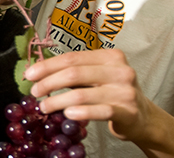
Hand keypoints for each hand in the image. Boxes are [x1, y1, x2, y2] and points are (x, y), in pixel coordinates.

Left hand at [23, 49, 154, 142]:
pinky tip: (67, 114)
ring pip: (82, 94)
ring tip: (44, 107)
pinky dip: (80, 112)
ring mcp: (125, 91)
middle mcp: (120, 70)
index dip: (48, 66)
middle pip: (74, 73)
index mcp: (111, 56)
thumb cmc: (114, 93)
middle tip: (35, 92)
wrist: (143, 117)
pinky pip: (99, 111)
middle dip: (49, 82)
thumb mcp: (98, 77)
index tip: (30, 75)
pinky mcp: (127, 111)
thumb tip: (39, 72)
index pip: (72, 58)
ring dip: (57, 101)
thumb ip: (75, 72)